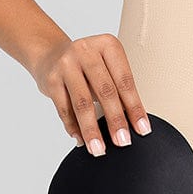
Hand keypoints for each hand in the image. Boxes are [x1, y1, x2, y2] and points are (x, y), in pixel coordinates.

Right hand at [29, 33, 152, 155]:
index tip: (142, 129)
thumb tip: (131, 124)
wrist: (50, 54)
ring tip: (99, 148)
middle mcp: (87, 50)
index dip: (135, 107)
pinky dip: (73, 127)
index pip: (125, 80)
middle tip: (123, 142)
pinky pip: (64, 108)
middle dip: (115, 120)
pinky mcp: (50, 79)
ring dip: (92, 129)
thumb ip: (116, 89)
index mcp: (108, 45)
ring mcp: (66, 63)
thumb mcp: (105, 67)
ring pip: (82, 102)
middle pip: (105, 91)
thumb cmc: (87, 65)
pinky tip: (81, 140)